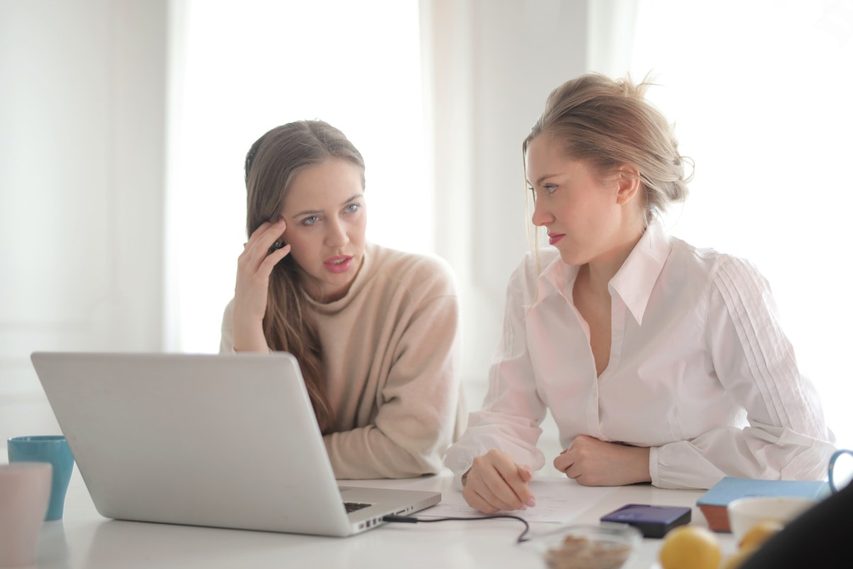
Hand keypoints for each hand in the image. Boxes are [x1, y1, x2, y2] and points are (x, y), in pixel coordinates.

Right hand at [232, 217, 290, 351]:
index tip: (275, 219)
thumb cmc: (251, 295)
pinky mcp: (258, 279)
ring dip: (274, 235)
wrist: (245, 314)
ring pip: (261, 247)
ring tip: (284, 227)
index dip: (264, 227)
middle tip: (282, 219)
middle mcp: (243, 262)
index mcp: (242, 259)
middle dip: (270, 227)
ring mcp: (249, 270)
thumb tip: (265, 251)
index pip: (253, 238)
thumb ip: (255, 262)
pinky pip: (268, 262)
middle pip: (257, 239)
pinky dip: (278, 253)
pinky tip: (287, 248)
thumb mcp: (250, 275)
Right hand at [461, 449, 534, 513]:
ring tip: (514, 506)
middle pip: (499, 488)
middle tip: (522, 506)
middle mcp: (480, 464)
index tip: (531, 501)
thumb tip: (528, 474)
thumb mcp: (515, 466)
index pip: (510, 475)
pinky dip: (495, 509)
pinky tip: (501, 505)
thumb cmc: (504, 469)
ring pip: (491, 499)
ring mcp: (471, 478)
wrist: (487, 469)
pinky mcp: (467, 491)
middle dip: (514, 500)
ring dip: (506, 506)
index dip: (522, 490)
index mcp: (494, 455)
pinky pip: (483, 506)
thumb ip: (523, 471)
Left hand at [553, 435, 650, 485]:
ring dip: (578, 474)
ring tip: (594, 469)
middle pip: (560, 464)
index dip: (569, 458)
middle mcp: (578, 452)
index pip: (562, 453)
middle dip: (567, 467)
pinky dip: (586, 480)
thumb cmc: (616, 451)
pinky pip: (579, 481)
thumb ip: (578, 447)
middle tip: (580, 467)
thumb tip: (564, 455)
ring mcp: (582, 466)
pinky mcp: (588, 478)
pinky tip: (597, 474)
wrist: (632, 462)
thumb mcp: (595, 442)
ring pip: (570, 474)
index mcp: (580, 440)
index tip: (579, 459)